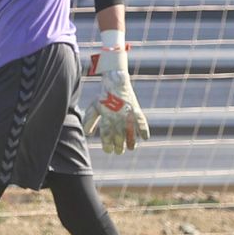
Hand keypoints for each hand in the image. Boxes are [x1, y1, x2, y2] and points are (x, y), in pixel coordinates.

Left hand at [85, 39, 149, 154]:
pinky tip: (145, 138)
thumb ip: (89, 121)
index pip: (107, 135)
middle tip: (119, 151)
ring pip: (131, 133)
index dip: (107, 145)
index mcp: (106, 117)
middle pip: (119, 137)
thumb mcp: (93, 108)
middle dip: (119, 147)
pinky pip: (142, 123)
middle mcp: (117, 117)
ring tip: (131, 148)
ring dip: (131, 142)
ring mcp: (128, 114)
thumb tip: (88, 134)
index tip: (108, 150)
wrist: (116, 83)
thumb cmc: (103, 97)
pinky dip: (144, 130)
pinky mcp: (136, 111)